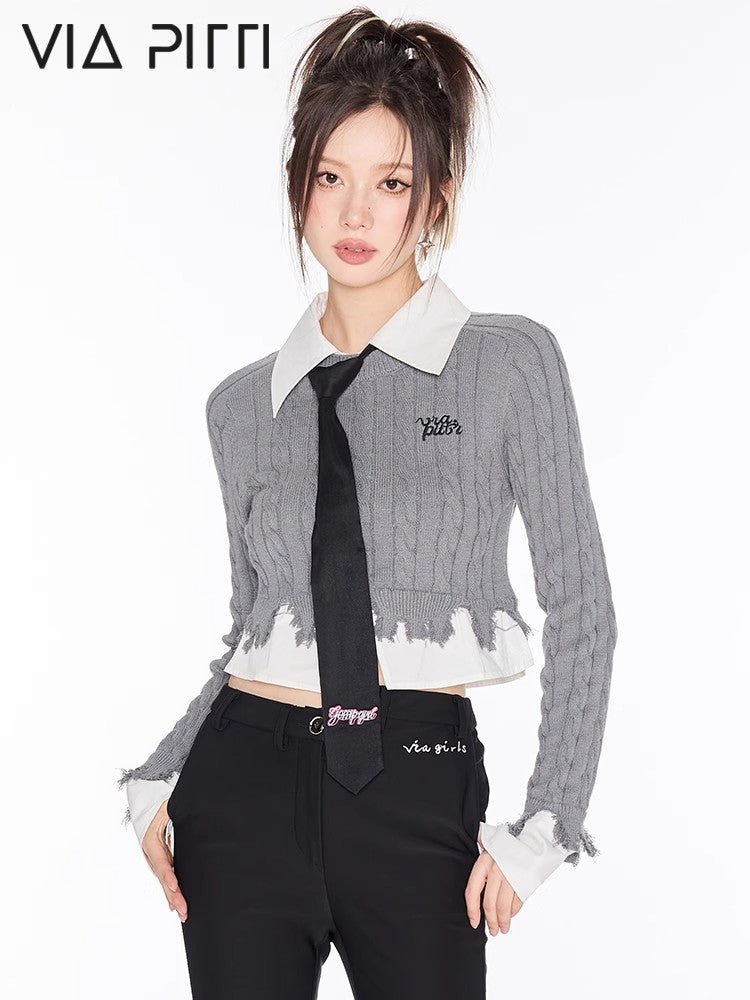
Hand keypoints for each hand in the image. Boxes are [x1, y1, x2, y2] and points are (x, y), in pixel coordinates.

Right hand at [141, 798, 187, 923]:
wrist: (150, 803)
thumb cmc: (162, 804)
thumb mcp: (169, 807)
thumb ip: (177, 814)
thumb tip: (190, 816)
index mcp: (151, 840)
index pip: (161, 861)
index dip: (168, 875)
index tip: (174, 886)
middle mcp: (151, 852)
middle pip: (163, 877)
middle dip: (173, 895)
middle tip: (183, 910)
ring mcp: (155, 858)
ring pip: (164, 881)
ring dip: (172, 897)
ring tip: (182, 913)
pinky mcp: (162, 859)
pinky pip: (166, 877)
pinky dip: (170, 891)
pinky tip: (175, 905)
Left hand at [465, 838, 523, 934]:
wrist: (533, 840)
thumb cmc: (508, 846)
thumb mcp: (490, 848)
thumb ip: (480, 864)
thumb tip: (470, 885)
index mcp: (484, 862)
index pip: (472, 891)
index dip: (472, 910)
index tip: (474, 923)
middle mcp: (496, 870)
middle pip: (489, 903)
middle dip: (490, 921)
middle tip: (492, 931)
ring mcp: (511, 877)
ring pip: (503, 907)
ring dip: (503, 922)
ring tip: (503, 929)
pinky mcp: (525, 883)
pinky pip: (516, 904)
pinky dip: (513, 913)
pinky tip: (510, 916)